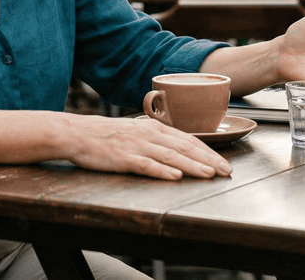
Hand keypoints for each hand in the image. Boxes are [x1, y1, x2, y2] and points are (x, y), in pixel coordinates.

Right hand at [65, 115, 231, 180]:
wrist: (79, 133)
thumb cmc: (108, 135)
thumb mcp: (137, 131)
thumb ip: (158, 138)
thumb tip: (180, 148)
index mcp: (155, 128)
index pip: (189, 140)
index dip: (209, 152)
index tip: (223, 163)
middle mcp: (150, 135)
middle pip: (185, 148)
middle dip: (208, 160)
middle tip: (226, 171)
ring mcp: (137, 146)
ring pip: (171, 156)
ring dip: (192, 166)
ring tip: (209, 174)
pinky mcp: (124, 158)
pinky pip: (147, 165)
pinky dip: (163, 171)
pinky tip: (176, 177)